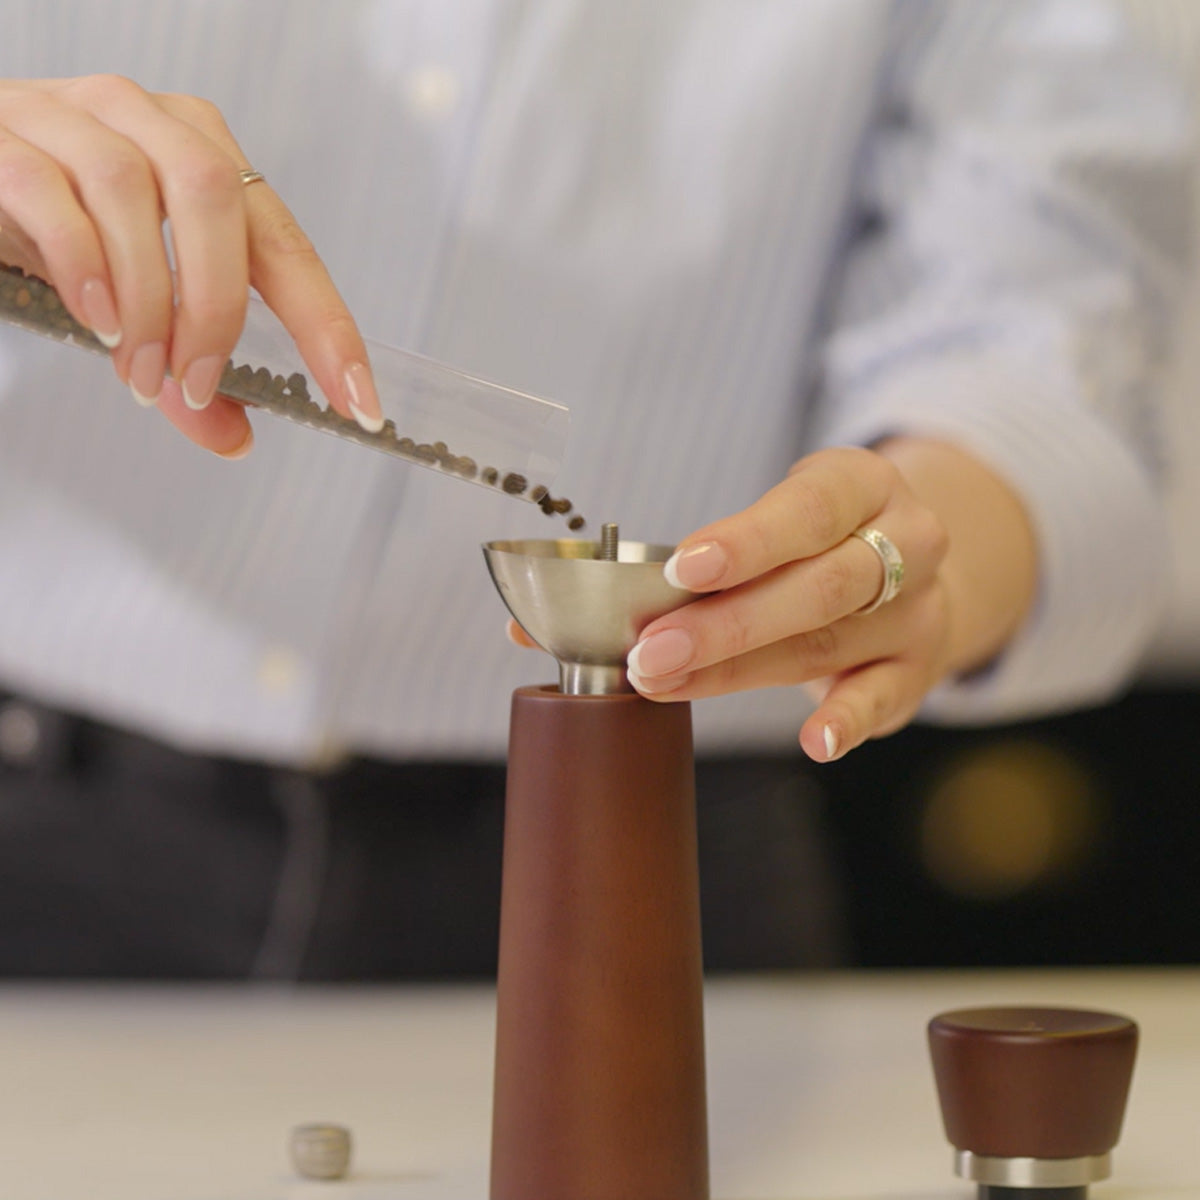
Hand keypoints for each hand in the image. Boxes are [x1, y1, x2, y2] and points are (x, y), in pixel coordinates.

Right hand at [0, 75, 380, 455]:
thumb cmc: (62, 234)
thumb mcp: (137, 306)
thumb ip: (183, 371)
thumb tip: (235, 438)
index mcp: (204, 158)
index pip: (285, 243)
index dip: (325, 324)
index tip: (355, 399)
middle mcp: (148, 121)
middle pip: (213, 195)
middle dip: (217, 307)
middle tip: (199, 387)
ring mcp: (73, 116)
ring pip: (132, 193)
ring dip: (146, 301)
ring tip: (136, 371)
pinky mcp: (3, 136)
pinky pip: (52, 193)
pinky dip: (84, 267)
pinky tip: (95, 322)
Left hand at [609, 439, 1035, 760]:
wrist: (911, 564)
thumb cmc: (821, 537)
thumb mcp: (787, 511)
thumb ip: (730, 550)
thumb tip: (636, 603)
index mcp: (867, 485)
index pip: (809, 510)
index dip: (745, 542)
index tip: (681, 569)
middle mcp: (908, 543)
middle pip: (817, 587)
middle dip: (725, 623)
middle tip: (653, 649)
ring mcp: (916, 611)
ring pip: (825, 643)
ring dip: (739, 670)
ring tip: (669, 682)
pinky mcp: (916, 669)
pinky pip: (880, 699)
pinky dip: (846, 721)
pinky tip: (814, 742)